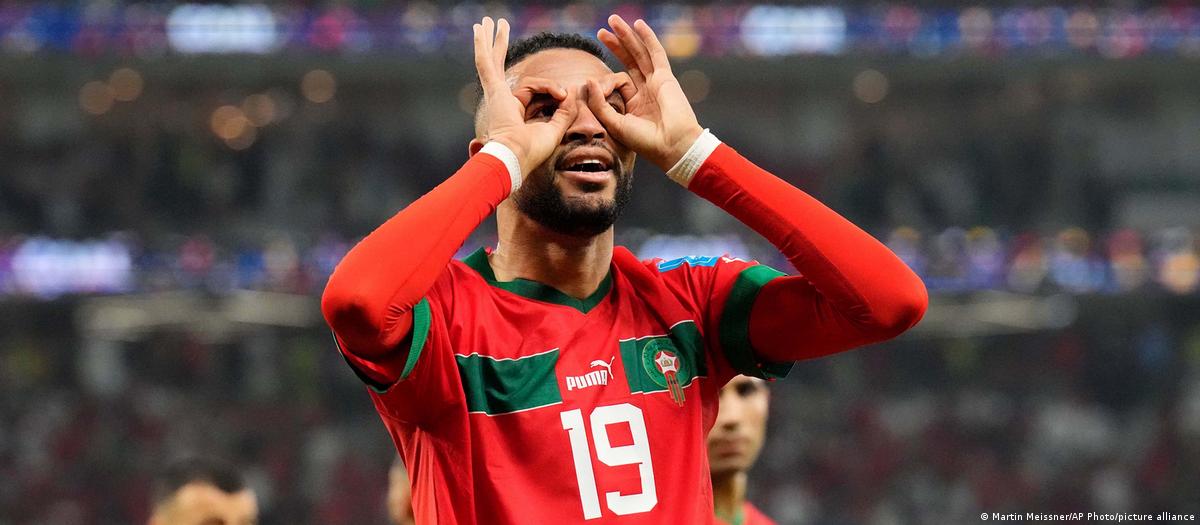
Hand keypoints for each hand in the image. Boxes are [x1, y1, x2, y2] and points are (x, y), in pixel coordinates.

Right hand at [473, 17, 577, 175]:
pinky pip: (487, 64)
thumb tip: (573, 95)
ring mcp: (495, 95)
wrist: (514, 158)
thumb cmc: (530, 152)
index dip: (553, 89)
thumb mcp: (554, 130)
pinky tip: (481, 27)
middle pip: (500, 67)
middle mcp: (501, 100)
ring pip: (494, 62)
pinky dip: (483, 45)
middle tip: (498, 26)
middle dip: (500, 46)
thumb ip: (563, 113)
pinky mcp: (494, 91)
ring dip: (494, 40)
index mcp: (514, 111)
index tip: (564, 95)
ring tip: (490, 20)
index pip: (535, 89)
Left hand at [586, 15, 704, 171]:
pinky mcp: (665, 77)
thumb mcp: (615, 124)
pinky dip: (647, 37)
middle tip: (601, 31)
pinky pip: (655, 53)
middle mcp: (645, 90)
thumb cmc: (645, 141)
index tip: (592, 82)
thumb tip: (589, 80)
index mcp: (634, 104)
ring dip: (627, 36)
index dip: (604, 80)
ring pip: (639, 53)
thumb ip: (600, 103)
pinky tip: (638, 24)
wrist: (672, 146)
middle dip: (615, 44)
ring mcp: (656, 82)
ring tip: (613, 21)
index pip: (617, 81)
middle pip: (628, 61)